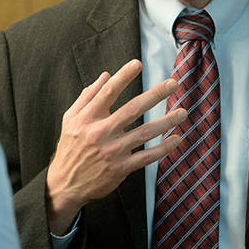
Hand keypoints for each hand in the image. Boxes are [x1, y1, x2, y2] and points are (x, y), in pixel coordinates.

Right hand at [46, 59, 185, 234]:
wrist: (65, 184)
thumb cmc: (70, 147)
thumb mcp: (70, 119)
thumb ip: (87, 96)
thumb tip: (106, 75)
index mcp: (87, 118)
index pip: (108, 92)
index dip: (123, 76)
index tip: (138, 63)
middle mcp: (99, 133)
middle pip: (132, 109)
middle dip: (155, 94)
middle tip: (173, 83)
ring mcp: (111, 152)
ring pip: (145, 133)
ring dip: (167, 121)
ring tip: (183, 112)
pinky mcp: (120, 169)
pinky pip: (147, 156)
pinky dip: (163, 148)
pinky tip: (176, 138)